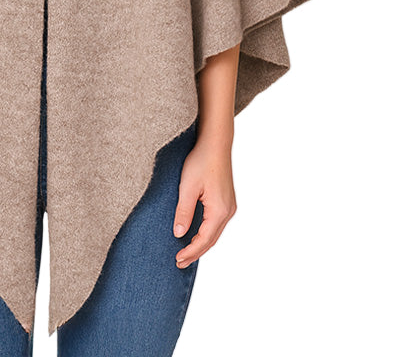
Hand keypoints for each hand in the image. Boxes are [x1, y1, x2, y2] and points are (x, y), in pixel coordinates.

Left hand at [172, 134, 236, 267]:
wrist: (215, 144)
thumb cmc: (201, 161)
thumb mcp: (188, 187)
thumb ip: (184, 211)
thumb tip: (179, 234)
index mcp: (219, 210)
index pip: (204, 240)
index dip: (191, 252)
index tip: (177, 259)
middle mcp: (228, 211)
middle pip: (211, 240)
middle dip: (196, 252)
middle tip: (179, 262)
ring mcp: (229, 206)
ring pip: (215, 233)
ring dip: (201, 244)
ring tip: (186, 253)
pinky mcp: (226, 201)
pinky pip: (216, 224)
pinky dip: (206, 233)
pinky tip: (196, 235)